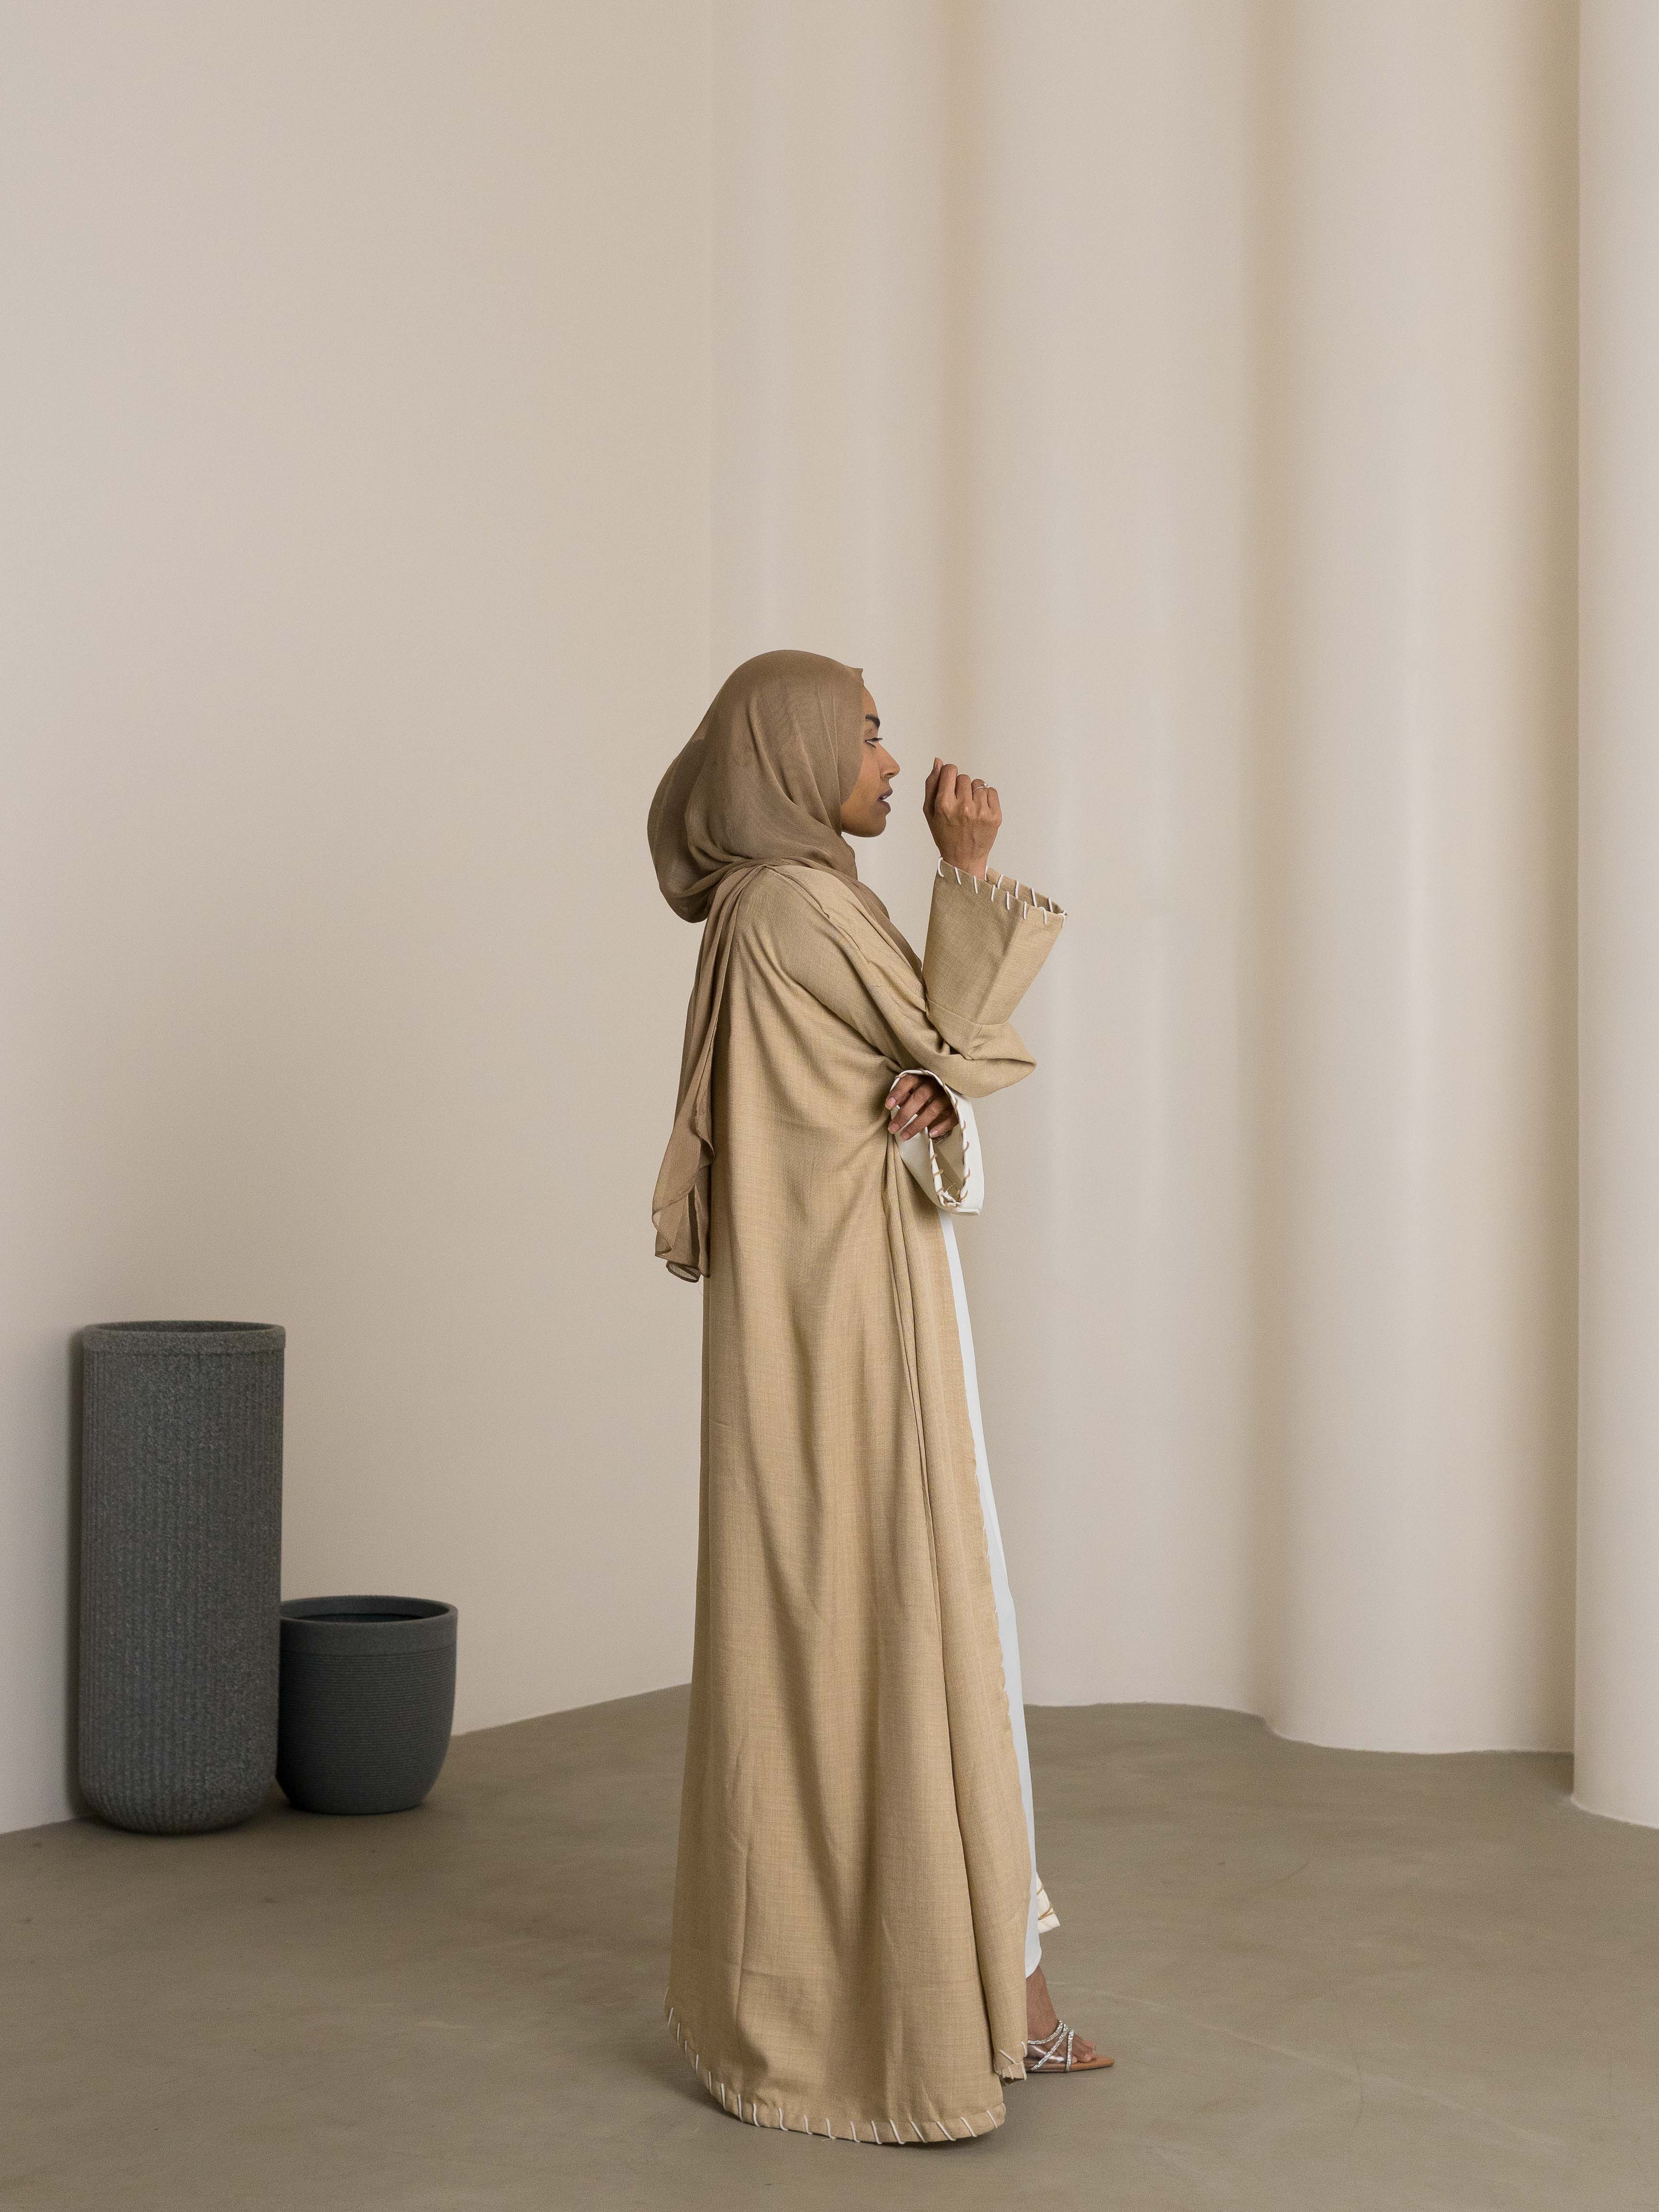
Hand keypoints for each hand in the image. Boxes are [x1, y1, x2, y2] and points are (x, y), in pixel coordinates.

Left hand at [886, 1071, 958, 1141]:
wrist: (953, 1089)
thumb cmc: (927, 1091)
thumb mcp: (915, 1090)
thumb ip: (904, 1095)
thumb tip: (893, 1104)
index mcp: (922, 1077)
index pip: (908, 1081)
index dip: (897, 1092)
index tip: (888, 1106)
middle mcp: (935, 1084)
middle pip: (919, 1098)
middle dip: (904, 1115)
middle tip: (892, 1128)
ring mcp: (947, 1095)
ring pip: (933, 1110)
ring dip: (917, 1124)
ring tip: (904, 1136)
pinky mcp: (957, 1106)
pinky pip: (952, 1117)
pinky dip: (942, 1126)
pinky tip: (931, 1134)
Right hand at [923, 757, 1000, 877]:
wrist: (964, 859)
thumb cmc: (945, 835)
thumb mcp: (929, 811)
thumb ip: (932, 784)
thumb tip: (938, 762)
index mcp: (944, 805)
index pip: (950, 770)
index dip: (949, 775)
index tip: (949, 785)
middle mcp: (963, 807)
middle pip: (964, 777)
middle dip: (960, 787)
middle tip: (958, 804)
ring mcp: (981, 812)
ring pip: (978, 783)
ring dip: (973, 792)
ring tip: (969, 808)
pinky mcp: (995, 816)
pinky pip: (991, 791)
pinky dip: (985, 798)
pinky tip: (979, 810)